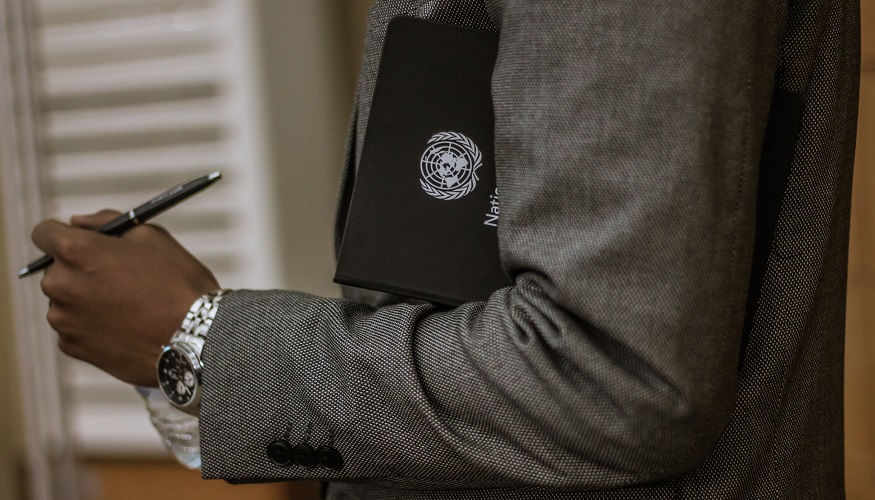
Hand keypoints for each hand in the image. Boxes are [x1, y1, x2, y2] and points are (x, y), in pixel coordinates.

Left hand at [31, 210, 219, 385]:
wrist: (194, 340)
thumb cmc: (177, 284)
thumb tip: (77, 223)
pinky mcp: (71, 346)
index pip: (44, 232)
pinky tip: (125, 326)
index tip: (83, 242)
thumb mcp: (151, 236)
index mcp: (75, 251)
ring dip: (86, 298)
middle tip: (119, 277)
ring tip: (128, 306)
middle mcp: (59, 284)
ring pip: (66, 299)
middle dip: (80, 268)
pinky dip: (93, 324)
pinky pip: (75, 327)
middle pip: (56, 268)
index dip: (64, 233)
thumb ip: (106, 222)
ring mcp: (62, 319)